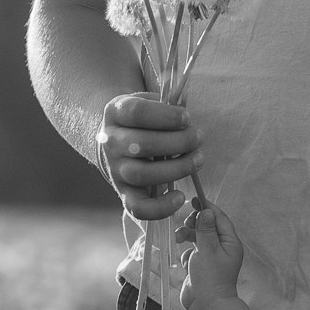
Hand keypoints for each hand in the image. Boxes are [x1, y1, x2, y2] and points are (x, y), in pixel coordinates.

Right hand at [100, 90, 202, 224]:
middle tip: (199, 137)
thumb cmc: (145, 119)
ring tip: (198, 159)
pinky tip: (180, 197)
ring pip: (143, 174)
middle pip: (142, 145)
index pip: (136, 112)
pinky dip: (160, 207)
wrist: (121, 140)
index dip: (165, 115)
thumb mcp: (151, 102)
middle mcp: (110, 142)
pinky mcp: (124, 193)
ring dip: (177, 168)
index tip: (187, 117)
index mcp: (116, 113)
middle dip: (178, 142)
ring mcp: (116, 169)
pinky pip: (138, 207)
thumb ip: (168, 103)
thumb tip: (187, 115)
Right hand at [175, 202, 247, 309]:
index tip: (194, 200)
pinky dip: (187, 254)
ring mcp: (211, 258)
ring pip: (198, 238)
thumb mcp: (207, 250)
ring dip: (187, 236)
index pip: (219, 218)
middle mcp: (223, 249)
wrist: (207, 307)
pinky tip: (185, 262)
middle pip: (208, 226)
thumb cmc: (210, 278)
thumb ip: (205, 230)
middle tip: (185, 222)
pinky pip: (192, 253)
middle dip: (195, 223)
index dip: (207, 208)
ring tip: (178, 238)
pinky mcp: (200, 267)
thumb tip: (206, 211)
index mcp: (230, 243)